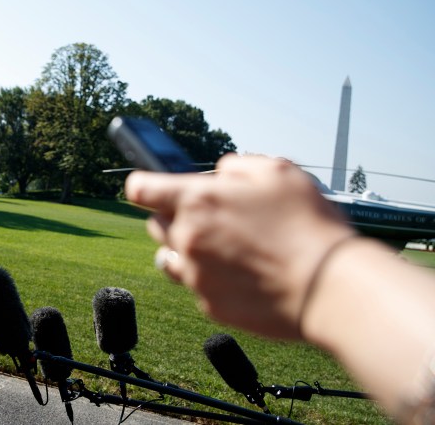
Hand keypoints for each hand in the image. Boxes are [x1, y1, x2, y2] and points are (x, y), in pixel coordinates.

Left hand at [125, 154, 353, 338]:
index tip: (153, 186)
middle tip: (209, 216)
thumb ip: (237, 166)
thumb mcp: (277, 171)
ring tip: (222, 247)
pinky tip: (243, 273)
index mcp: (197, 201)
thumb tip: (220, 173)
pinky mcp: (209, 304)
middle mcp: (187, 238)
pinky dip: (211, 278)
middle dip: (173, 216)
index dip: (145, 184)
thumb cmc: (307, 225)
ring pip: (169, 258)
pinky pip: (196, 286)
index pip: (140, 189)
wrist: (329, 288)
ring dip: (184, 250)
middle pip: (154, 224)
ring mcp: (195, 275)